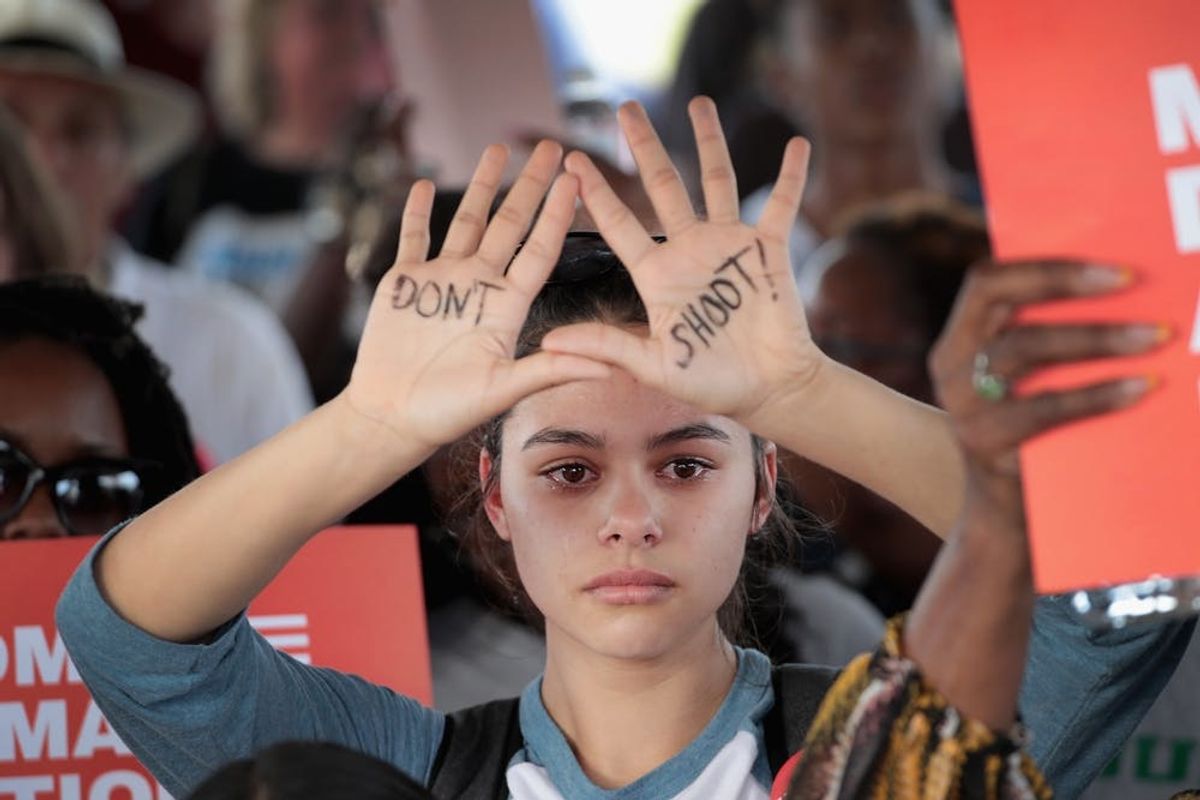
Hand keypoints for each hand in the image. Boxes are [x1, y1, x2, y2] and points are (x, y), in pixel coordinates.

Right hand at [345, 141, 610, 449]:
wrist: (393, 418)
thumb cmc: (449, 411)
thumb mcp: (505, 390)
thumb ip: (552, 370)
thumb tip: (609, 367)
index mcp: (507, 305)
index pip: (539, 250)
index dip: (556, 215)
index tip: (574, 180)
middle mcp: (480, 285)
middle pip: (509, 224)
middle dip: (528, 185)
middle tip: (548, 146)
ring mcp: (442, 280)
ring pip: (466, 221)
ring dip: (481, 186)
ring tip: (497, 149)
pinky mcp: (405, 282)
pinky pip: (413, 237)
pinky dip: (416, 211)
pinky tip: (425, 183)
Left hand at [539, 97, 820, 425]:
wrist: (768, 390)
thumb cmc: (711, 383)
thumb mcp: (653, 366)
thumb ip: (606, 346)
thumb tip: (548, 343)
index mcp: (657, 275)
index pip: (619, 225)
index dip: (596, 194)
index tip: (573, 161)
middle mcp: (689, 251)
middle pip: (663, 187)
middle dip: (645, 147)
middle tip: (624, 109)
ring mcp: (729, 246)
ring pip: (716, 182)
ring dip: (709, 142)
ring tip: (698, 102)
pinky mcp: (768, 251)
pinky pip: (781, 206)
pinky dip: (790, 177)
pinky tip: (797, 145)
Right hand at [930, 260, 1164, 521]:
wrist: (1006, 515)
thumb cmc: (1035, 432)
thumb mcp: (1025, 381)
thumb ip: (1044, 337)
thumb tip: (1126, 288)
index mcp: (957, 341)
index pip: (986, 282)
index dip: (1045, 267)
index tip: (1112, 267)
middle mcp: (951, 370)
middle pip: (1005, 311)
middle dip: (1070, 290)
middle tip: (1135, 283)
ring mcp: (962, 409)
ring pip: (1021, 351)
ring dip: (1094, 338)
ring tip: (1153, 336)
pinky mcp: (986, 445)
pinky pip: (1044, 409)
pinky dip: (1097, 395)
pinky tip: (1142, 388)